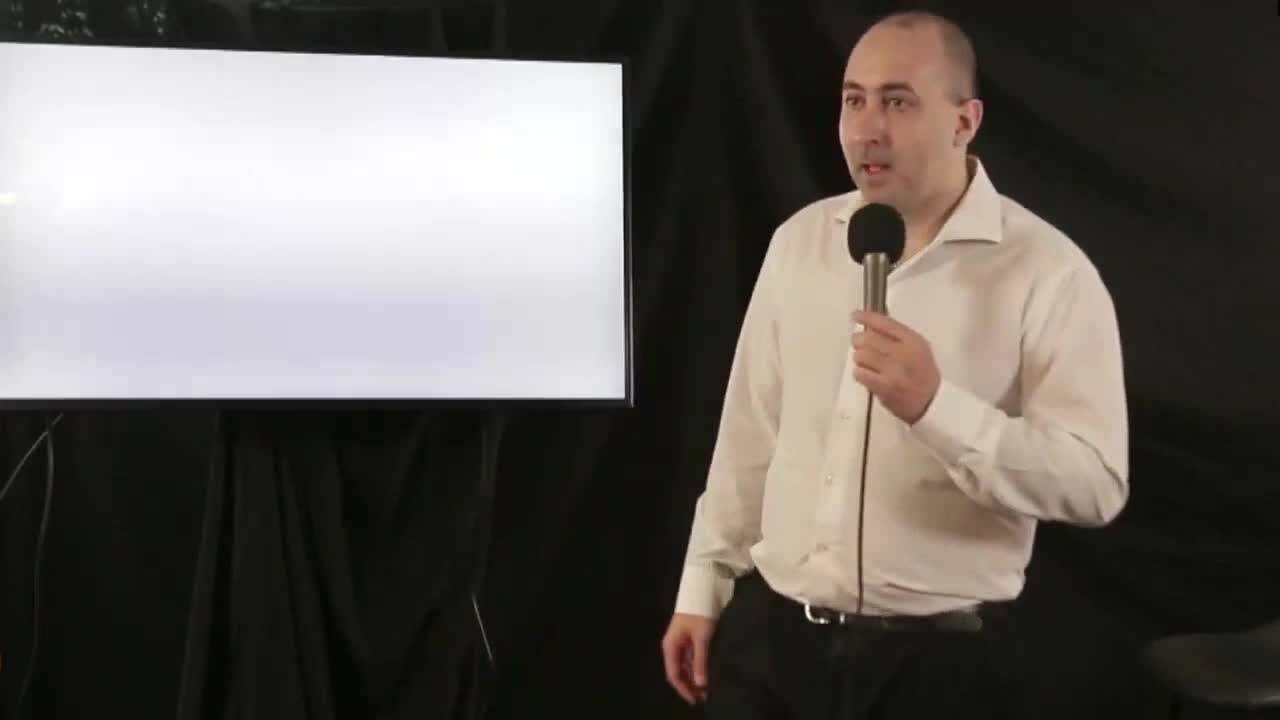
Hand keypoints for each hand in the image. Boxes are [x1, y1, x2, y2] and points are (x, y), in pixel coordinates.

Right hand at [661, 613, 714, 703]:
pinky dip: (698, 668)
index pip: (673, 674)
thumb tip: (700, 683)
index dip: (683, 689)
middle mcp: (672, 647)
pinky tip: (707, 674)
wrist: (702, 591)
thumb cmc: (700, 613)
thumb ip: (700, 661)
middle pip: (678, 672)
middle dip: (689, 686)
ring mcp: (680, 643)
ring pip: (685, 667)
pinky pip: (691, 659)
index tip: (695, 699)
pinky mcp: (689, 640)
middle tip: (704, 697)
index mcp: (670, 646)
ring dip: (694, 678)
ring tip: (707, 689)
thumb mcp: (702, 638)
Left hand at [851, 310, 940, 424]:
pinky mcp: (884, 387)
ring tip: (867, 363)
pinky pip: (859, 373)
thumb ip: (897, 336)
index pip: (885, 323)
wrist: (931, 403)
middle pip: (868, 338)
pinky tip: (867, 375)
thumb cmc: (923, 376)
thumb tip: (872, 325)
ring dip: (860, 358)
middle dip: (859, 341)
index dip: (867, 317)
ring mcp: (893, 371)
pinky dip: (860, 373)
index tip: (856, 315)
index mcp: (913, 341)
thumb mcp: (918, 349)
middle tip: (859, 345)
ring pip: (861, 355)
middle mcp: (903, 353)